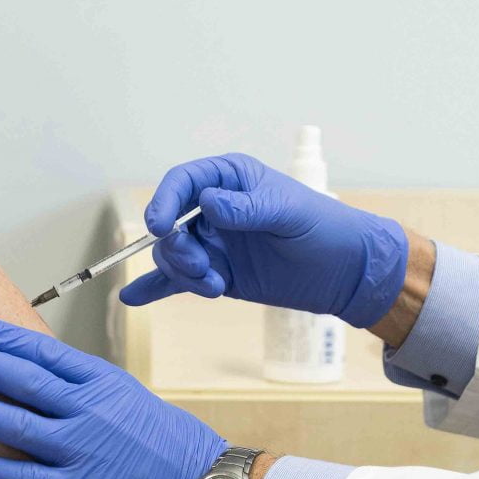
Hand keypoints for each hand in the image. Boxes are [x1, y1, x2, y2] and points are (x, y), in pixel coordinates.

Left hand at [0, 318, 226, 478]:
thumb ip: (84, 383)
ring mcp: (78, 447)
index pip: (38, 348)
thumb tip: (37, 372)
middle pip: (17, 375)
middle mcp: (85, 407)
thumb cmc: (169, 440)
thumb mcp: (127, 395)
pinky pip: (21, 476)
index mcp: (99, 378)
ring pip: (10, 421)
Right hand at [118, 153, 408, 328]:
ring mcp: (213, 243)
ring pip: (173, 255)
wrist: (345, 270)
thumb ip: (248, 208)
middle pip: (170, 224)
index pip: (182, 182)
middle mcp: (214, 208)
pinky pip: (178, 280)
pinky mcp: (216, 273)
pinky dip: (155, 288)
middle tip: (204, 270)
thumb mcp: (288, 212)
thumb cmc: (323, 227)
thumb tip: (209, 204)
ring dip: (184, 274)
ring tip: (214, 287)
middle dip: (178, 249)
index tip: (158, 226)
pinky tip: (133, 298)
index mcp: (230, 179)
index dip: (163, 201)